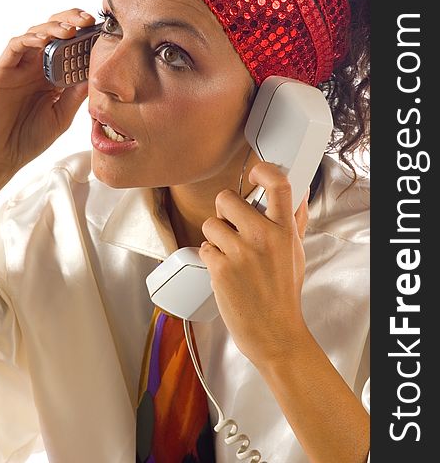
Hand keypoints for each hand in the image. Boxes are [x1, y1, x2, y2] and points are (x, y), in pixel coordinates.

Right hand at [0, 8, 95, 180]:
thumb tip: (95, 74)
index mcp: (53, 76)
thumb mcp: (62, 115)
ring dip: (54, 27)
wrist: (3, 156)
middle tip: (88, 20)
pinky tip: (44, 40)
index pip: (70, 47)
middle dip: (72, 21)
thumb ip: (76, 94)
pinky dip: (30, 39)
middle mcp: (37, 67)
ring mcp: (20, 67)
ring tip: (71, 29)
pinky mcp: (3, 70)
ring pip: (36, 33)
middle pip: (54, 33)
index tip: (103, 32)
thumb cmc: (30, 138)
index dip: (85, 36)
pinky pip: (15, 46)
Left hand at [199, 161, 309, 365]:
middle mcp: (263, 237)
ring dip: (215, 237)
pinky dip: (210, 257)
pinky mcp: (220, 268)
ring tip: (229, 253)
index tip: (255, 176)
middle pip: (226, 198)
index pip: (278, 184)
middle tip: (231, 226)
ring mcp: (240, 252)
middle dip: (224, 211)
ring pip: (210, 223)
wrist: (274, 332)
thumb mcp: (296, 253)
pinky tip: (224, 269)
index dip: (263, 171)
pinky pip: (204, 247)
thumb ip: (294, 221)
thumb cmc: (284, 293)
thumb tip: (298, 194)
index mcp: (284, 231)